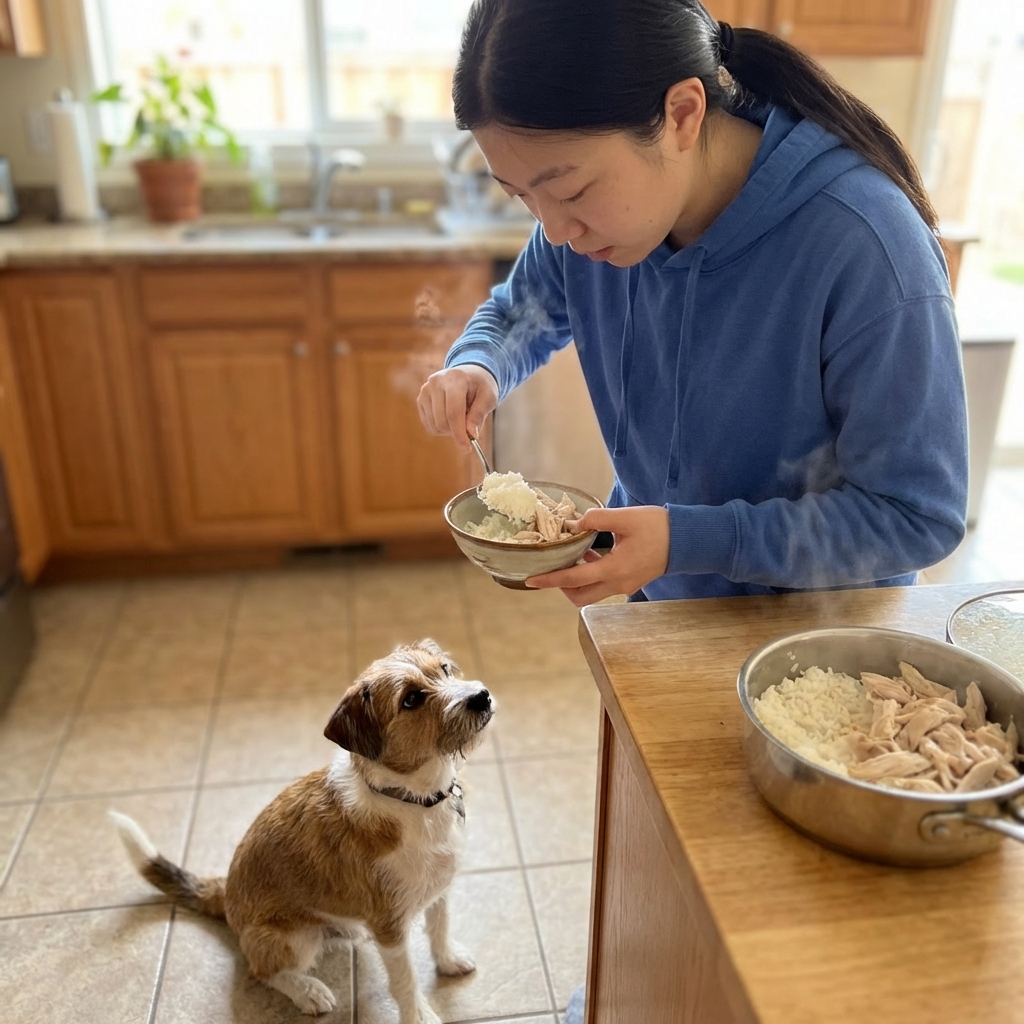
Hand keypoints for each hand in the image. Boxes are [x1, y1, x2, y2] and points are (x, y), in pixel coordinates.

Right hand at [417, 365, 498, 451]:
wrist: (469, 374)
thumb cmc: (480, 386)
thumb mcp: (489, 398)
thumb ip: (479, 415)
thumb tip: (470, 434)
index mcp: (455, 379)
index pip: (453, 412)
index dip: (460, 433)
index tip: (467, 448)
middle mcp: (436, 382)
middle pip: (442, 421)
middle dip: (456, 432)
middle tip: (469, 429)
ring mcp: (425, 390)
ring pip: (434, 425)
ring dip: (449, 431)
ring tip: (461, 419)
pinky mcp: (421, 399)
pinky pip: (428, 424)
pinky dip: (440, 428)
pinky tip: (450, 418)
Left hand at [526, 505, 669, 606]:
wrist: (688, 540)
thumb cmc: (659, 527)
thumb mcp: (625, 517)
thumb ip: (597, 519)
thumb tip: (575, 524)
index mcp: (615, 569)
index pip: (574, 580)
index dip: (550, 580)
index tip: (531, 580)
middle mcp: (618, 583)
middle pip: (580, 596)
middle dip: (561, 586)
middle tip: (551, 567)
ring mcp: (625, 585)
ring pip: (592, 593)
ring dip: (576, 580)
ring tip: (570, 555)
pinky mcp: (630, 581)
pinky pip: (603, 585)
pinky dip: (591, 574)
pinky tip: (589, 553)